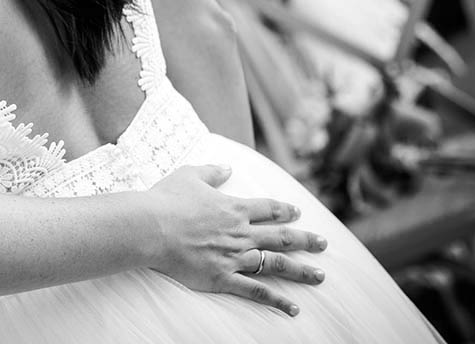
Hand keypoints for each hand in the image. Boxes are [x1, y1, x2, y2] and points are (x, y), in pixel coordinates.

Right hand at [143, 164, 327, 315]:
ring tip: (320, 276)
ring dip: (301, 271)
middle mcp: (241, 233)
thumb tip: (227, 166)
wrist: (151, 227)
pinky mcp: (223, 278)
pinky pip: (256, 291)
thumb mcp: (189, 175)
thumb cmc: (166, 200)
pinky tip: (293, 307)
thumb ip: (211, 171)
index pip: (269, 209)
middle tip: (323, 243)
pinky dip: (276, 300)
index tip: (298, 213)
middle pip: (281, 237)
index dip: (286, 211)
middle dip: (305, 240)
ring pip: (276, 265)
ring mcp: (234, 257)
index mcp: (234, 208)